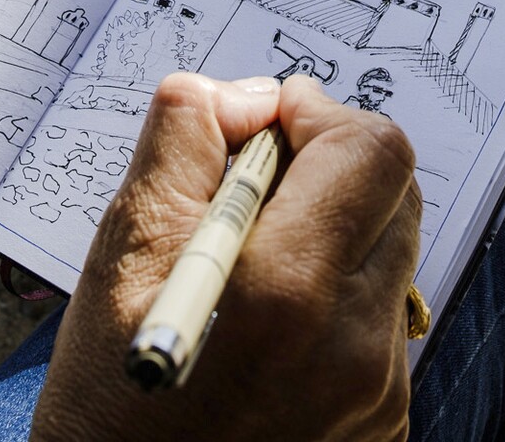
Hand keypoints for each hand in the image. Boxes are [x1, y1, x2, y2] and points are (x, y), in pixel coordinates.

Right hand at [32, 73, 422, 441]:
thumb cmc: (109, 396)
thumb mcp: (121, 253)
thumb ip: (184, 143)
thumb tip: (245, 95)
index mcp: (290, 292)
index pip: (370, 150)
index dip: (316, 115)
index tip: (260, 128)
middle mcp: (355, 345)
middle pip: (395, 193)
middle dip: (330, 166)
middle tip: (254, 189)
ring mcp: (379, 392)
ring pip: (391, 255)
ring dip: (335, 233)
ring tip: (255, 268)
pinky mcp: (384, 422)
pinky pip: (383, 322)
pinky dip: (336, 300)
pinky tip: (270, 331)